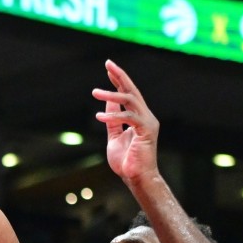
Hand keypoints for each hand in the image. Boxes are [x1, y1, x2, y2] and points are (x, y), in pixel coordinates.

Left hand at [93, 60, 160, 183]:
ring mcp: (148, 122)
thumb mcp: (114, 136)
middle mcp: (146, 116)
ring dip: (112, 94)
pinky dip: (113, 116)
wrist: (137, 178)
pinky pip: (129, 117)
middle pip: (132, 90)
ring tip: (95, 92)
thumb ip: (112, 120)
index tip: (109, 68)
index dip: (119, 80)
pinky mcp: (147, 131)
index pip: (129, 94)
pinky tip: (99, 117)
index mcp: (139, 117)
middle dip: (120, 76)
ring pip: (130, 100)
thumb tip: (107, 102)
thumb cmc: (126, 161)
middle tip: (108, 63)